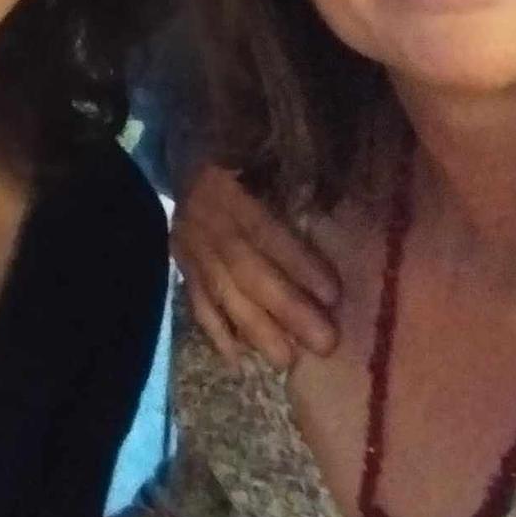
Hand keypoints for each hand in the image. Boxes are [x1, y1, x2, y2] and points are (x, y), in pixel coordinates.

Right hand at [170, 164, 339, 369]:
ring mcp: (189, 248)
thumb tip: (334, 227)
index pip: (265, 231)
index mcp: (229, 189)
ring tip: (286, 360)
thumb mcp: (265, 162)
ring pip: (222, 293)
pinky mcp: (181, 267)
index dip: (298, 263)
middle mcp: (206, 221)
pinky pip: (196, 303)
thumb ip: (294, 189)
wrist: (185, 156)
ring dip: (255, 330)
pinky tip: (239, 359)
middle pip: (245, 270)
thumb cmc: (242, 161)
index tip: (333, 295)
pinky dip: (217, 333)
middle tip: (323, 342)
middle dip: (286, 309)